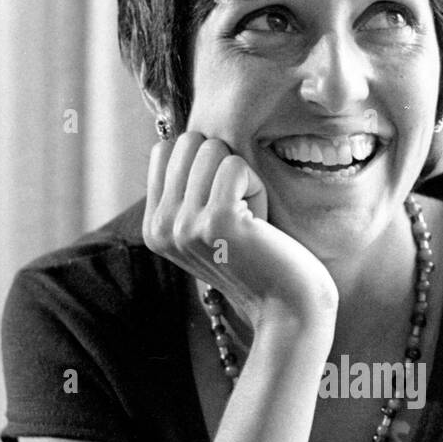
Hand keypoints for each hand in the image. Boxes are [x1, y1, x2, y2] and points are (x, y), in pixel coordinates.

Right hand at [144, 132, 338, 334]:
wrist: (288, 307)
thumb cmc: (260, 258)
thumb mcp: (210, 224)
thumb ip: (188, 188)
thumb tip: (186, 134)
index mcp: (154, 227)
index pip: (165, 150)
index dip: (204, 165)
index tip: (223, 207)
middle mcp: (161, 228)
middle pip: (188, 143)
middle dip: (224, 167)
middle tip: (241, 213)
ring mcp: (185, 226)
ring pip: (212, 149)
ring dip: (244, 178)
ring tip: (251, 220)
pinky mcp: (217, 222)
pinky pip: (236, 165)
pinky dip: (257, 187)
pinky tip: (260, 223)